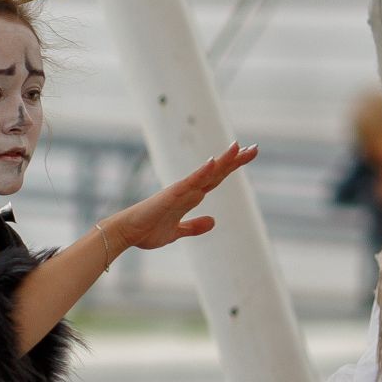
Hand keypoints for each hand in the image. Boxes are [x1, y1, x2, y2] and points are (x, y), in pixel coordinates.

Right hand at [106, 141, 256, 255]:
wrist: (126, 234)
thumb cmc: (147, 231)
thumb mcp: (177, 232)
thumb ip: (194, 226)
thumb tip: (214, 221)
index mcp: (189, 197)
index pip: (215, 178)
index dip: (231, 167)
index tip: (247, 155)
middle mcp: (187, 190)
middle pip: (216, 172)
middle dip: (235, 160)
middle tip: (255, 148)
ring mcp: (180, 191)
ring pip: (206, 174)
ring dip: (222, 161)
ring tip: (238, 148)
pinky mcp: (171, 196)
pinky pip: (189, 182)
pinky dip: (201, 172)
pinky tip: (213, 163)